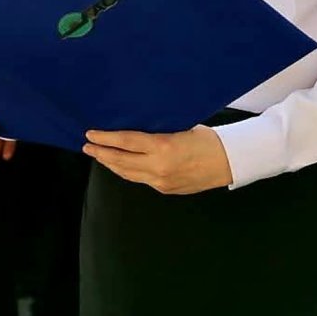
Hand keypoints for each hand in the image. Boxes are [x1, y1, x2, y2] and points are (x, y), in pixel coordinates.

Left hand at [84, 126, 232, 196]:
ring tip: (99, 156)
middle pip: (121, 161)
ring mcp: (161, 181)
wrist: (229, 162)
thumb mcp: (181, 127)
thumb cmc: (208, 138)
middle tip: (87, 146)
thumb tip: (135, 129)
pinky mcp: (165, 189)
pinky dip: (127, 171)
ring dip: (111, 164)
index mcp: (162, 146)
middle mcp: (158, 167)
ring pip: (128, 173)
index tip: (90, 134)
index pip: (125, 141)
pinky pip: (140, 179)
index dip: (105, 138)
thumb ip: (157, 131)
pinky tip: (121, 166)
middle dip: (101, 153)